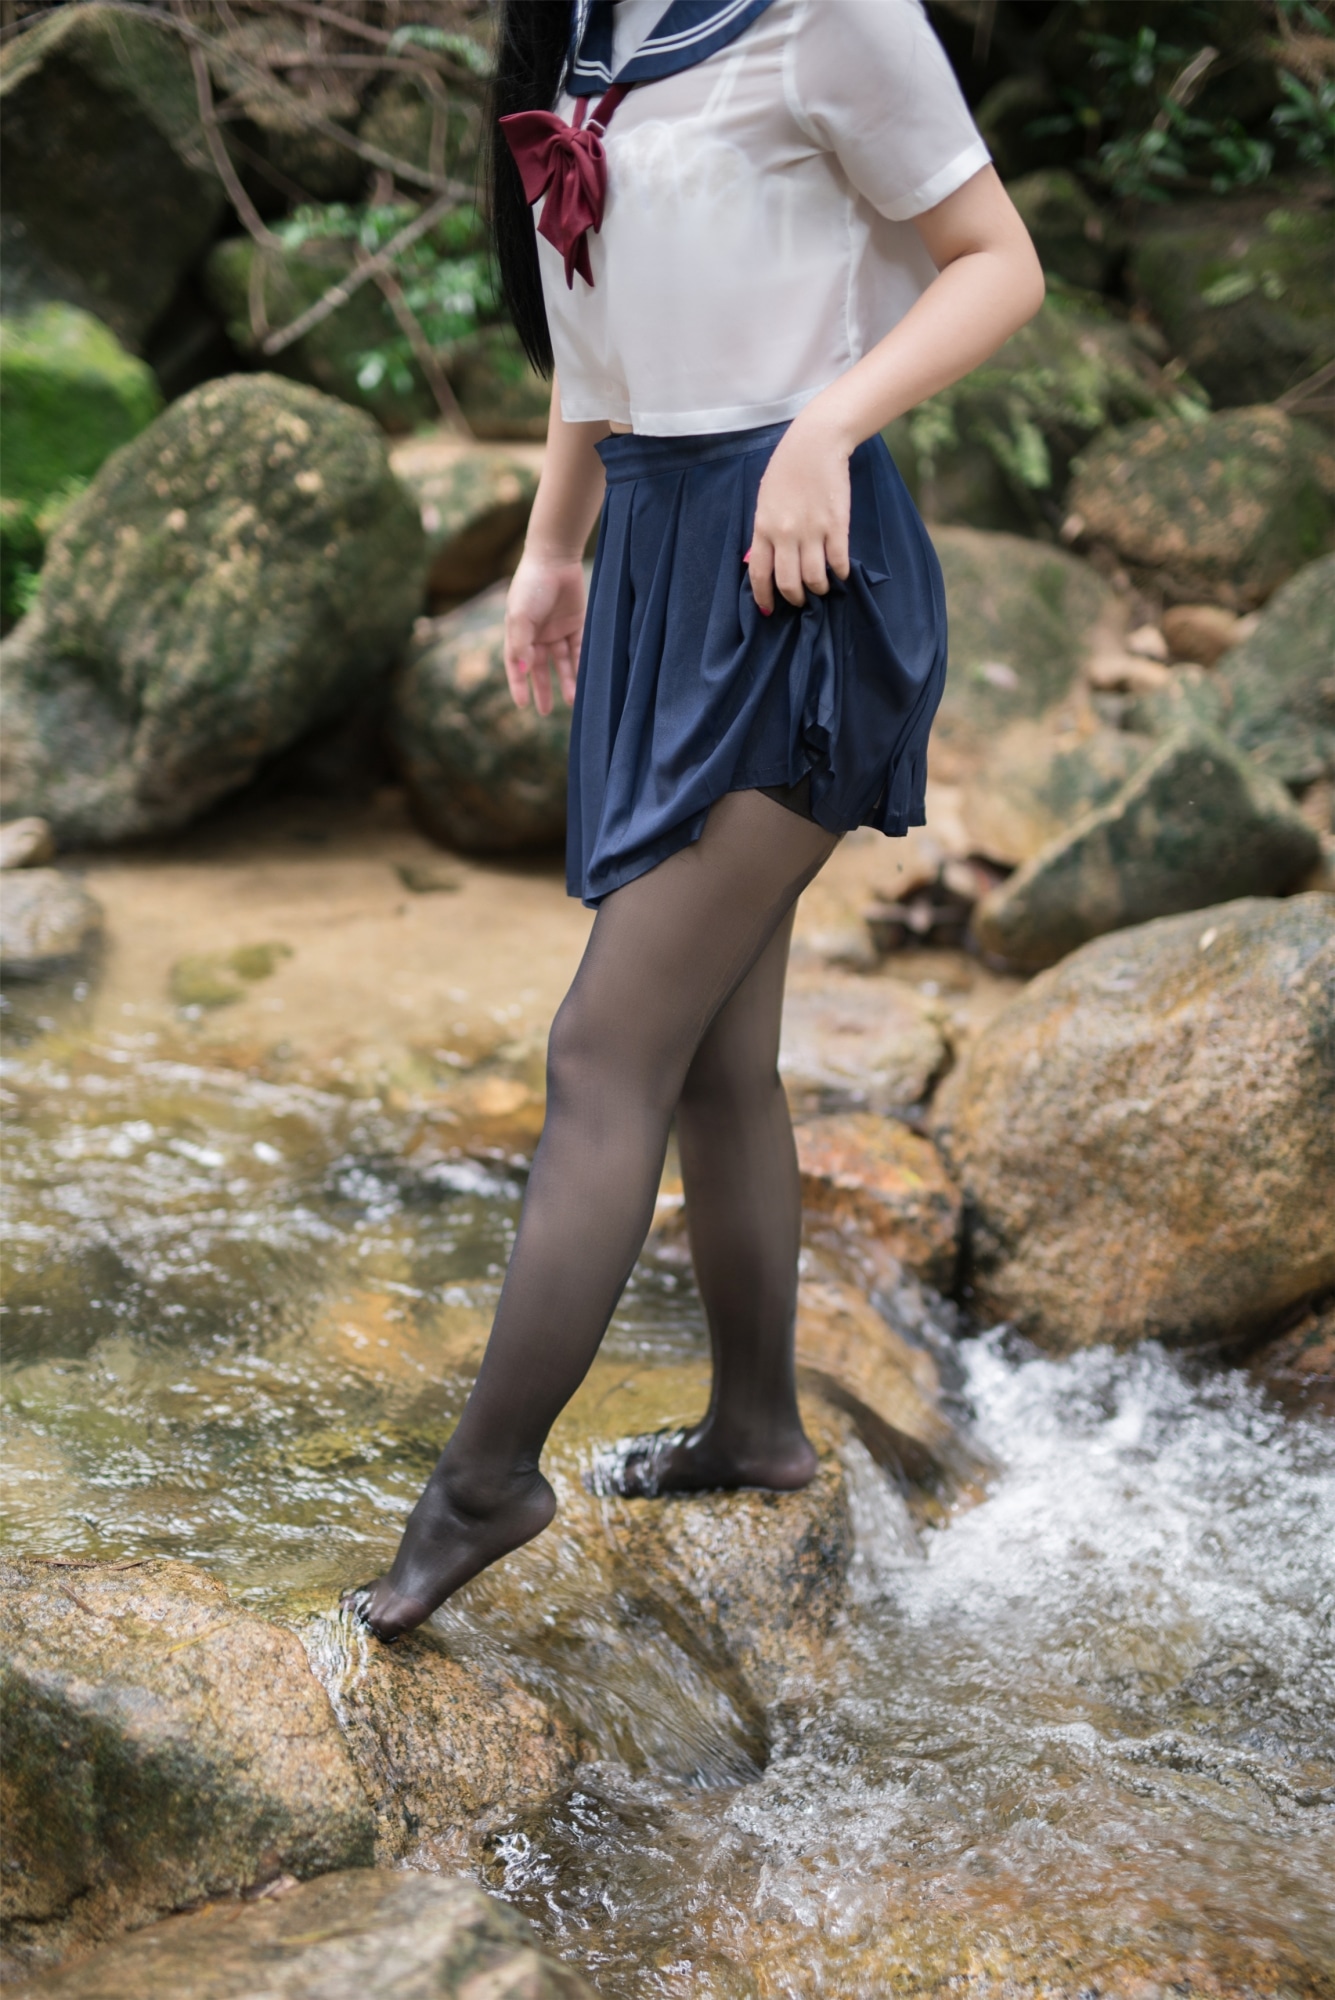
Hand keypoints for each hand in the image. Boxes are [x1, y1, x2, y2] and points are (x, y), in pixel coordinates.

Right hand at [502, 553, 585, 712]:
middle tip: (545, 712)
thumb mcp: (519, 617)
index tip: (522, 705)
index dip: (519, 685)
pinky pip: (580, 649)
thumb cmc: (531, 586)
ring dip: (567, 681)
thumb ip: (520, 645)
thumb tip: (523, 672)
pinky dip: (582, 664)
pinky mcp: (577, 623)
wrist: (554, 558)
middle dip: (543, 689)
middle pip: (541, 668)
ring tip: (572, 701)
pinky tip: (586, 680)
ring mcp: (558, 629)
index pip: (517, 665)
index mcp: (519, 633)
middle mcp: (538, 634)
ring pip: (563, 662)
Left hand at [747, 410, 851, 612]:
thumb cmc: (787, 469)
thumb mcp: (765, 500)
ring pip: (814, 578)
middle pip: (788, 582)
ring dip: (819, 588)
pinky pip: (838, 561)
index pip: (759, 574)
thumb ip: (766, 530)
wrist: (815, 444)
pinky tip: (840, 572)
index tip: (769, 608)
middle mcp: (785, 534)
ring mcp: (812, 530)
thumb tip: (766, 560)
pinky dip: (840, 572)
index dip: (764, 597)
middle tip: (801, 599)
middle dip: (795, 598)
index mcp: (764, 527)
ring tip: (822, 586)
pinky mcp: (836, 525)